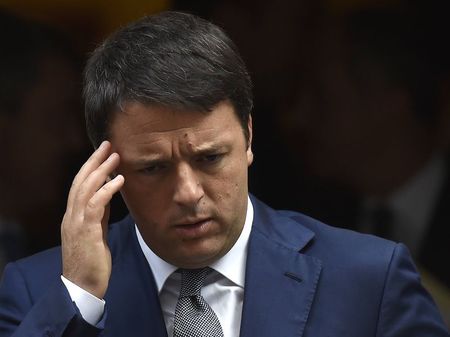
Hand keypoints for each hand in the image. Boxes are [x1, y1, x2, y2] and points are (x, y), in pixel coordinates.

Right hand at [61, 141, 123, 298]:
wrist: (83, 287)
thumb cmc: (91, 262)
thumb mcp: (96, 232)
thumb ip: (99, 214)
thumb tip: (107, 195)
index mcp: (74, 216)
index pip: (80, 185)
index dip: (91, 167)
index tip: (103, 153)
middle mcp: (72, 216)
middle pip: (80, 181)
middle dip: (94, 161)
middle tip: (107, 144)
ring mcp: (76, 223)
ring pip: (85, 188)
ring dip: (100, 170)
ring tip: (115, 155)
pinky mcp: (86, 232)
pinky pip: (96, 205)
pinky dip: (107, 189)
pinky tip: (119, 179)